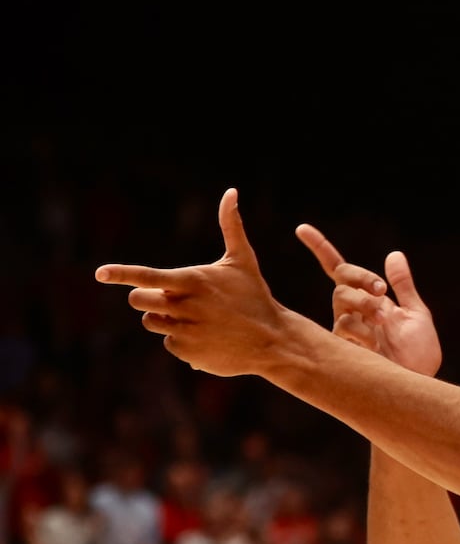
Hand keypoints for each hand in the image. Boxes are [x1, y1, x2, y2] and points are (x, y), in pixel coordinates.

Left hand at [95, 189, 310, 376]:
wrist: (274, 341)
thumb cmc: (254, 297)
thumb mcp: (243, 261)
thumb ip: (231, 226)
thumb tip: (231, 191)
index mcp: (194, 281)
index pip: (148, 276)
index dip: (122, 273)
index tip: (100, 273)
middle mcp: (186, 306)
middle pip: (139, 300)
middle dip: (148, 298)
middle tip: (171, 300)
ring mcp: (186, 331)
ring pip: (151, 322)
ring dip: (165, 319)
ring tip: (195, 319)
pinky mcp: (188, 353)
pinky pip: (168, 343)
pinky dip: (182, 340)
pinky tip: (206, 338)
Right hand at [296, 224, 441, 376]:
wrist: (419, 380)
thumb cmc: (419, 352)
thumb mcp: (416, 314)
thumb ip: (404, 286)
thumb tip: (394, 255)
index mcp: (368, 299)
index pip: (339, 269)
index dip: (320, 249)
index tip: (301, 228)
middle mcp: (353, 311)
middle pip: (341, 280)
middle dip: (360, 277)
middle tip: (381, 290)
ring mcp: (347, 328)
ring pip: (341, 300)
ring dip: (364, 304)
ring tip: (384, 321)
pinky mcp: (344, 346)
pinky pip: (345, 325)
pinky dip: (363, 329)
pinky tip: (375, 342)